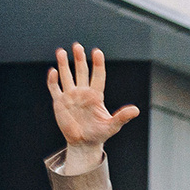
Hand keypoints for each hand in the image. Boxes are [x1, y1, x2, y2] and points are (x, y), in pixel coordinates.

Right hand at [49, 45, 139, 167]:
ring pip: (66, 76)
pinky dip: (53, 80)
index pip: (98, 76)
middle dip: (79, 59)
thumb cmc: (100, 134)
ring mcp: (70, 96)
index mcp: (96, 96)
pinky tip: (53, 71)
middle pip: (81, 72)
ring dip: (63, 64)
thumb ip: (122, 117)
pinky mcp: (59, 102)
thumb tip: (136, 110)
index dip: (97, 64)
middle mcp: (83, 92)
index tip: (97, 52)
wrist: (84, 143)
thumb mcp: (113, 126)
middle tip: (77, 46)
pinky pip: (55, 88)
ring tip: (61, 51)